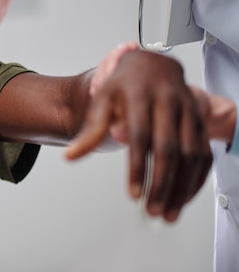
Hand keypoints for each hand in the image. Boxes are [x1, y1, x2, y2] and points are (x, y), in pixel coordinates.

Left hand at [66, 46, 211, 221]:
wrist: (153, 63)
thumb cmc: (124, 84)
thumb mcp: (101, 100)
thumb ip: (90, 131)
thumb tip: (71, 156)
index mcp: (139, 93)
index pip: (139, 135)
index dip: (137, 166)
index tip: (133, 193)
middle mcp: (168, 100)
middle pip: (168, 148)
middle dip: (160, 183)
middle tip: (150, 209)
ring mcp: (188, 110)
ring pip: (191, 154)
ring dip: (180, 187)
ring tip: (166, 211)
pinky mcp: (200, 120)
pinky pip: (204, 154)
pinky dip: (195, 179)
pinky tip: (181, 198)